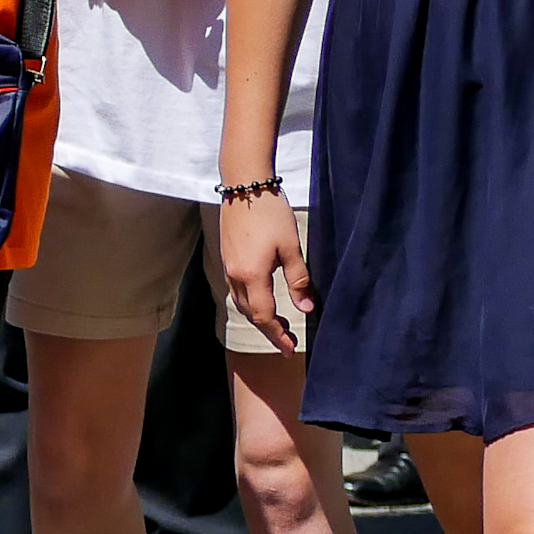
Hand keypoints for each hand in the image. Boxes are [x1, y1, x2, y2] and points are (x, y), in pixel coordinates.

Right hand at [217, 190, 311, 355]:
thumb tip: (306, 309)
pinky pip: (236, 290)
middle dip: (268, 330)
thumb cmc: (270, 213)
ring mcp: (228, 266)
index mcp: (252, 275)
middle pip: (250, 314)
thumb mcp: (291, 247)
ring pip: (241, 303)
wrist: (245, 185)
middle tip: (288, 340)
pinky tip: (262, 298)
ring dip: (258, 317)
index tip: (291, 348)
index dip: (277, 336)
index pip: (264, 317)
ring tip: (277, 323)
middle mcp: (235, 275)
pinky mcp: (227, 257)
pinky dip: (250, 302)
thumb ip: (299, 280)